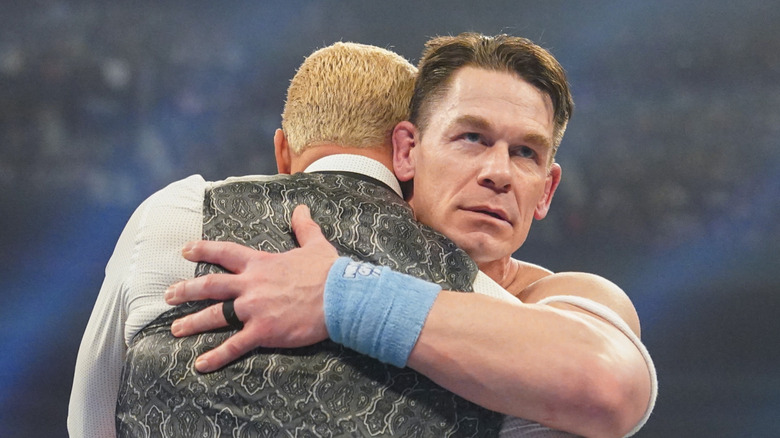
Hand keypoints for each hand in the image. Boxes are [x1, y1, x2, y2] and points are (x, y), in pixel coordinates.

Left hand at [164, 204, 338, 371]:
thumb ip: (304, 227)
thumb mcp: (315, 244)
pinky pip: (234, 345)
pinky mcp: (263, 331)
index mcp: (261, 263)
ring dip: (192, 322)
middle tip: (168, 295)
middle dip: (186, 290)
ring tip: (175, 329)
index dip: (203, 249)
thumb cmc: (329, 272)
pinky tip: (200, 364)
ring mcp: (254, 309)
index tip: (185, 250)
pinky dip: (216, 356)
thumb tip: (301, 209)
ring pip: (215, 315)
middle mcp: (251, 285)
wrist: (340, 297)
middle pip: (210, 285)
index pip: (225, 252)